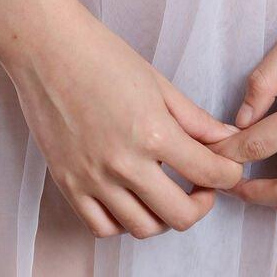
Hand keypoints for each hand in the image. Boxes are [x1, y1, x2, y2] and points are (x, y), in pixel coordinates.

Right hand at [3, 6, 246, 239]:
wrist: (47, 48)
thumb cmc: (103, 56)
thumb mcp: (158, 84)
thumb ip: (195, 120)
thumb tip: (228, 141)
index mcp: (153, 133)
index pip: (209, 173)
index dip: (229, 175)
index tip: (229, 170)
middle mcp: (125, 164)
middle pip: (180, 216)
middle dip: (202, 204)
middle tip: (201, 187)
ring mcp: (93, 179)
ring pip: (142, 228)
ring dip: (163, 217)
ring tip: (165, 193)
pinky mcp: (67, 184)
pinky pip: (101, 227)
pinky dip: (122, 222)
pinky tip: (129, 200)